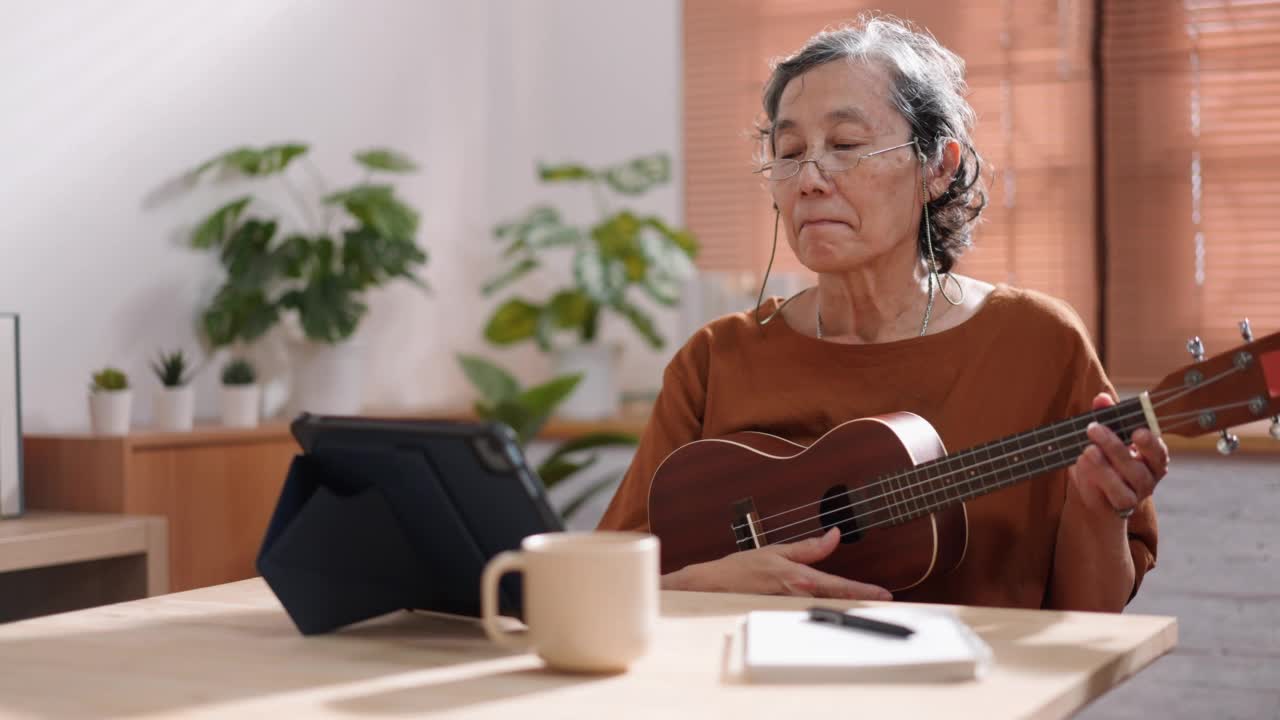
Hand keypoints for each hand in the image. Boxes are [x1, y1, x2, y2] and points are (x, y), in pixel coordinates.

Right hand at [661, 527, 891, 600]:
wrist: (716, 587)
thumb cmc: (742, 568)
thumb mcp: (777, 550)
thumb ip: (809, 547)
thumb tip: (834, 536)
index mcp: (800, 579)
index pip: (840, 586)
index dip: (865, 591)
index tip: (885, 595)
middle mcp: (800, 596)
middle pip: (840, 602)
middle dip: (864, 603)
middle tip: (887, 603)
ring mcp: (794, 608)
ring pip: (829, 609)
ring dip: (849, 607)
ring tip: (870, 606)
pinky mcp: (786, 613)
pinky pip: (813, 612)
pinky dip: (830, 611)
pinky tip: (839, 610)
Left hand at [1069, 392, 1169, 519]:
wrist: (1099, 494)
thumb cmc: (1107, 458)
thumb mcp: (1107, 435)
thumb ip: (1106, 416)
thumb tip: (1102, 397)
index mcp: (1152, 457)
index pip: (1158, 451)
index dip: (1150, 442)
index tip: (1138, 431)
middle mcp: (1148, 477)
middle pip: (1137, 468)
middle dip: (1115, 447)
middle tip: (1094, 428)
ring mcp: (1136, 495)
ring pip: (1125, 485)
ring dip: (1103, 466)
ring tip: (1087, 450)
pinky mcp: (1121, 506)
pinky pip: (1112, 496)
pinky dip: (1096, 480)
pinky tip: (1082, 466)